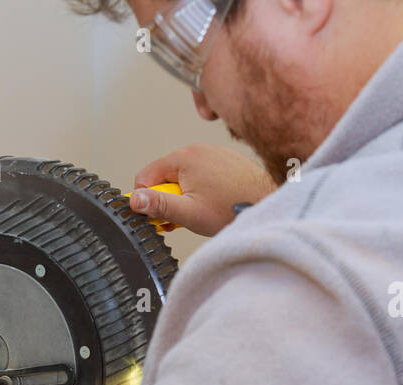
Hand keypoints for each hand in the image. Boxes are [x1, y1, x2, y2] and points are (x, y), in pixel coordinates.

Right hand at [130, 144, 275, 236]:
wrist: (267, 205)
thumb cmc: (233, 208)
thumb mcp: (188, 212)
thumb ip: (158, 205)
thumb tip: (135, 200)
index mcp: (185, 158)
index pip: (146, 175)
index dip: (148, 198)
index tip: (159, 214)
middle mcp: (198, 150)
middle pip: (165, 176)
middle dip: (169, 198)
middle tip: (183, 216)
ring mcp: (212, 154)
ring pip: (183, 177)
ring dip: (185, 197)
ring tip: (200, 211)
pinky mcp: (224, 162)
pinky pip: (201, 176)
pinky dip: (200, 191)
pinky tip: (211, 204)